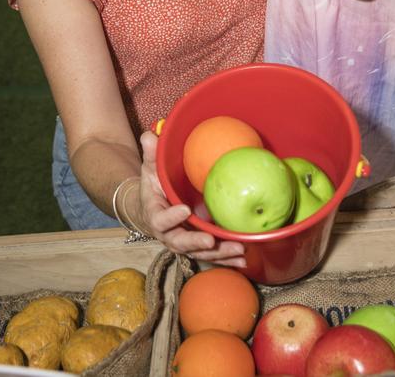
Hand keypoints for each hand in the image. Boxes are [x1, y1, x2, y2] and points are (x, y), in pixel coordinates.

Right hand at [138, 132, 245, 266]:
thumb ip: (151, 154)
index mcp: (155, 214)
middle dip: (196, 243)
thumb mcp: (151, 168)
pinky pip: (212, 254)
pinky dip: (227, 259)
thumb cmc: (155, 183)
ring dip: (219, 254)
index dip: (170, 217)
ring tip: (238, 251)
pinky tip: (244, 259)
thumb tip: (150, 136)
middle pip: (180, 242)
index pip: (159, 219)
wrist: (155, 205)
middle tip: (211, 241)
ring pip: (200, 252)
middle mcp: (168, 233)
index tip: (184, 209)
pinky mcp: (198, 245)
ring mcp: (184, 241)